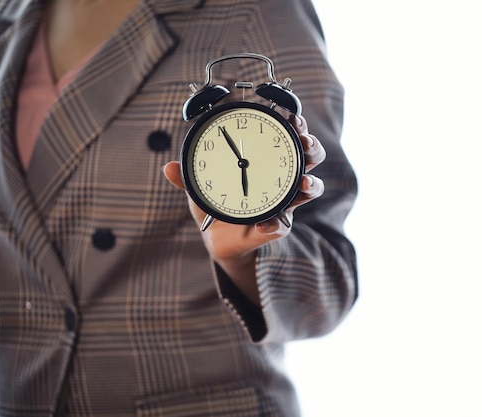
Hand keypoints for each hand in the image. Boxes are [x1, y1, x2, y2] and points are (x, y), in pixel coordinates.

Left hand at [163, 114, 324, 302]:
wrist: (217, 237)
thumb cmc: (215, 202)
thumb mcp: (200, 185)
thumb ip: (187, 176)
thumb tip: (168, 167)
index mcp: (267, 161)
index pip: (288, 137)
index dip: (297, 125)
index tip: (294, 117)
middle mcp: (282, 178)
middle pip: (310, 157)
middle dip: (312, 146)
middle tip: (304, 141)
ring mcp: (284, 202)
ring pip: (311, 188)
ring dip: (311, 183)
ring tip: (303, 182)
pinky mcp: (277, 226)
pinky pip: (282, 225)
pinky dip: (273, 225)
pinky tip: (263, 225)